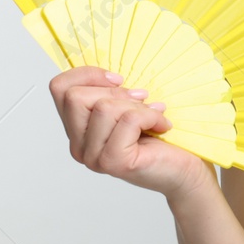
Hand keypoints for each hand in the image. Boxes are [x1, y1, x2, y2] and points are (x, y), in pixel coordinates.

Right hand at [48, 67, 207, 197]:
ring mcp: (93, 156)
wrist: (183, 170)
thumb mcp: (129, 107)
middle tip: (140, 101)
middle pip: (75, 96)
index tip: (118, 80)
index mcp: (78, 129)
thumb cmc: (160, 138)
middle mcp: (79, 145)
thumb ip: (111, 94)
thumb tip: (111, 76)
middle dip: (114, 93)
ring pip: (103, 108)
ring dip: (136, 107)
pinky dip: (150, 115)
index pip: (59, 88)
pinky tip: (161, 126)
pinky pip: (128, 120)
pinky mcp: (113, 161)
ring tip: (153, 117)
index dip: (87, 74)